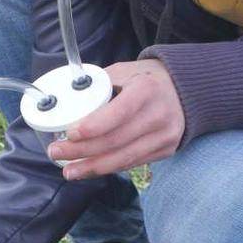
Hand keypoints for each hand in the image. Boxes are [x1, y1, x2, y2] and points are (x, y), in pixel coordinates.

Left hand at [47, 60, 183, 179]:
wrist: (186, 90)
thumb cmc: (147, 79)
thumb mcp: (125, 71)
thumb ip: (99, 84)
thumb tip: (68, 100)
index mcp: (147, 90)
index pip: (118, 113)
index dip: (92, 127)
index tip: (69, 134)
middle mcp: (159, 115)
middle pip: (116, 141)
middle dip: (82, 151)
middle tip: (56, 153)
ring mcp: (165, 136)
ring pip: (123, 158)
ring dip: (92, 168)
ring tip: (69, 171)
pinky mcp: (166, 150)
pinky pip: (132, 163)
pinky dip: (109, 168)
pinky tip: (90, 169)